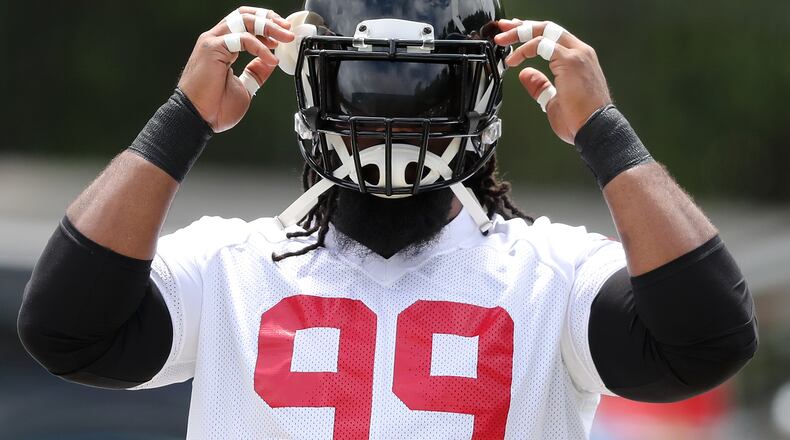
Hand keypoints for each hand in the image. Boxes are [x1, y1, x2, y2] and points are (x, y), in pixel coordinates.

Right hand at [178, 6, 294, 132]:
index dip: (266, 24)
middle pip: (245, 16)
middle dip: (269, 19)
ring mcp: (213, 42)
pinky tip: (270, 58)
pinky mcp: (212, 48)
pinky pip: (241, 38)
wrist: (198, 119)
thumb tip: (270, 61)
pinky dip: (260, 47)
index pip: (245, 23)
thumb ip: (256, 71)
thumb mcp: (245, 86)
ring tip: (284, 38)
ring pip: (244, 20)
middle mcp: (216, 40)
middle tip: (287, 30)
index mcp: (222, 47)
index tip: (283, 33)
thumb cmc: (214, 108)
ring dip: (268, 27)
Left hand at [495, 19, 610, 144]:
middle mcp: (580, 53)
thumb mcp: (554, 100)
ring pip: (545, 31)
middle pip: (548, 28)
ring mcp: (577, 55)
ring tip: (502, 41)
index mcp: (579, 59)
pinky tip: (513, 60)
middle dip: (522, 26)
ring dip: (519, 34)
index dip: (531, 33)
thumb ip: (540, 85)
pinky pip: (542, 45)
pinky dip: (524, 49)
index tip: (514, 35)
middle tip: (503, 29)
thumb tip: (525, 75)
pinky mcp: (571, 62)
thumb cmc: (580, 121)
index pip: (553, 37)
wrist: (595, 129)